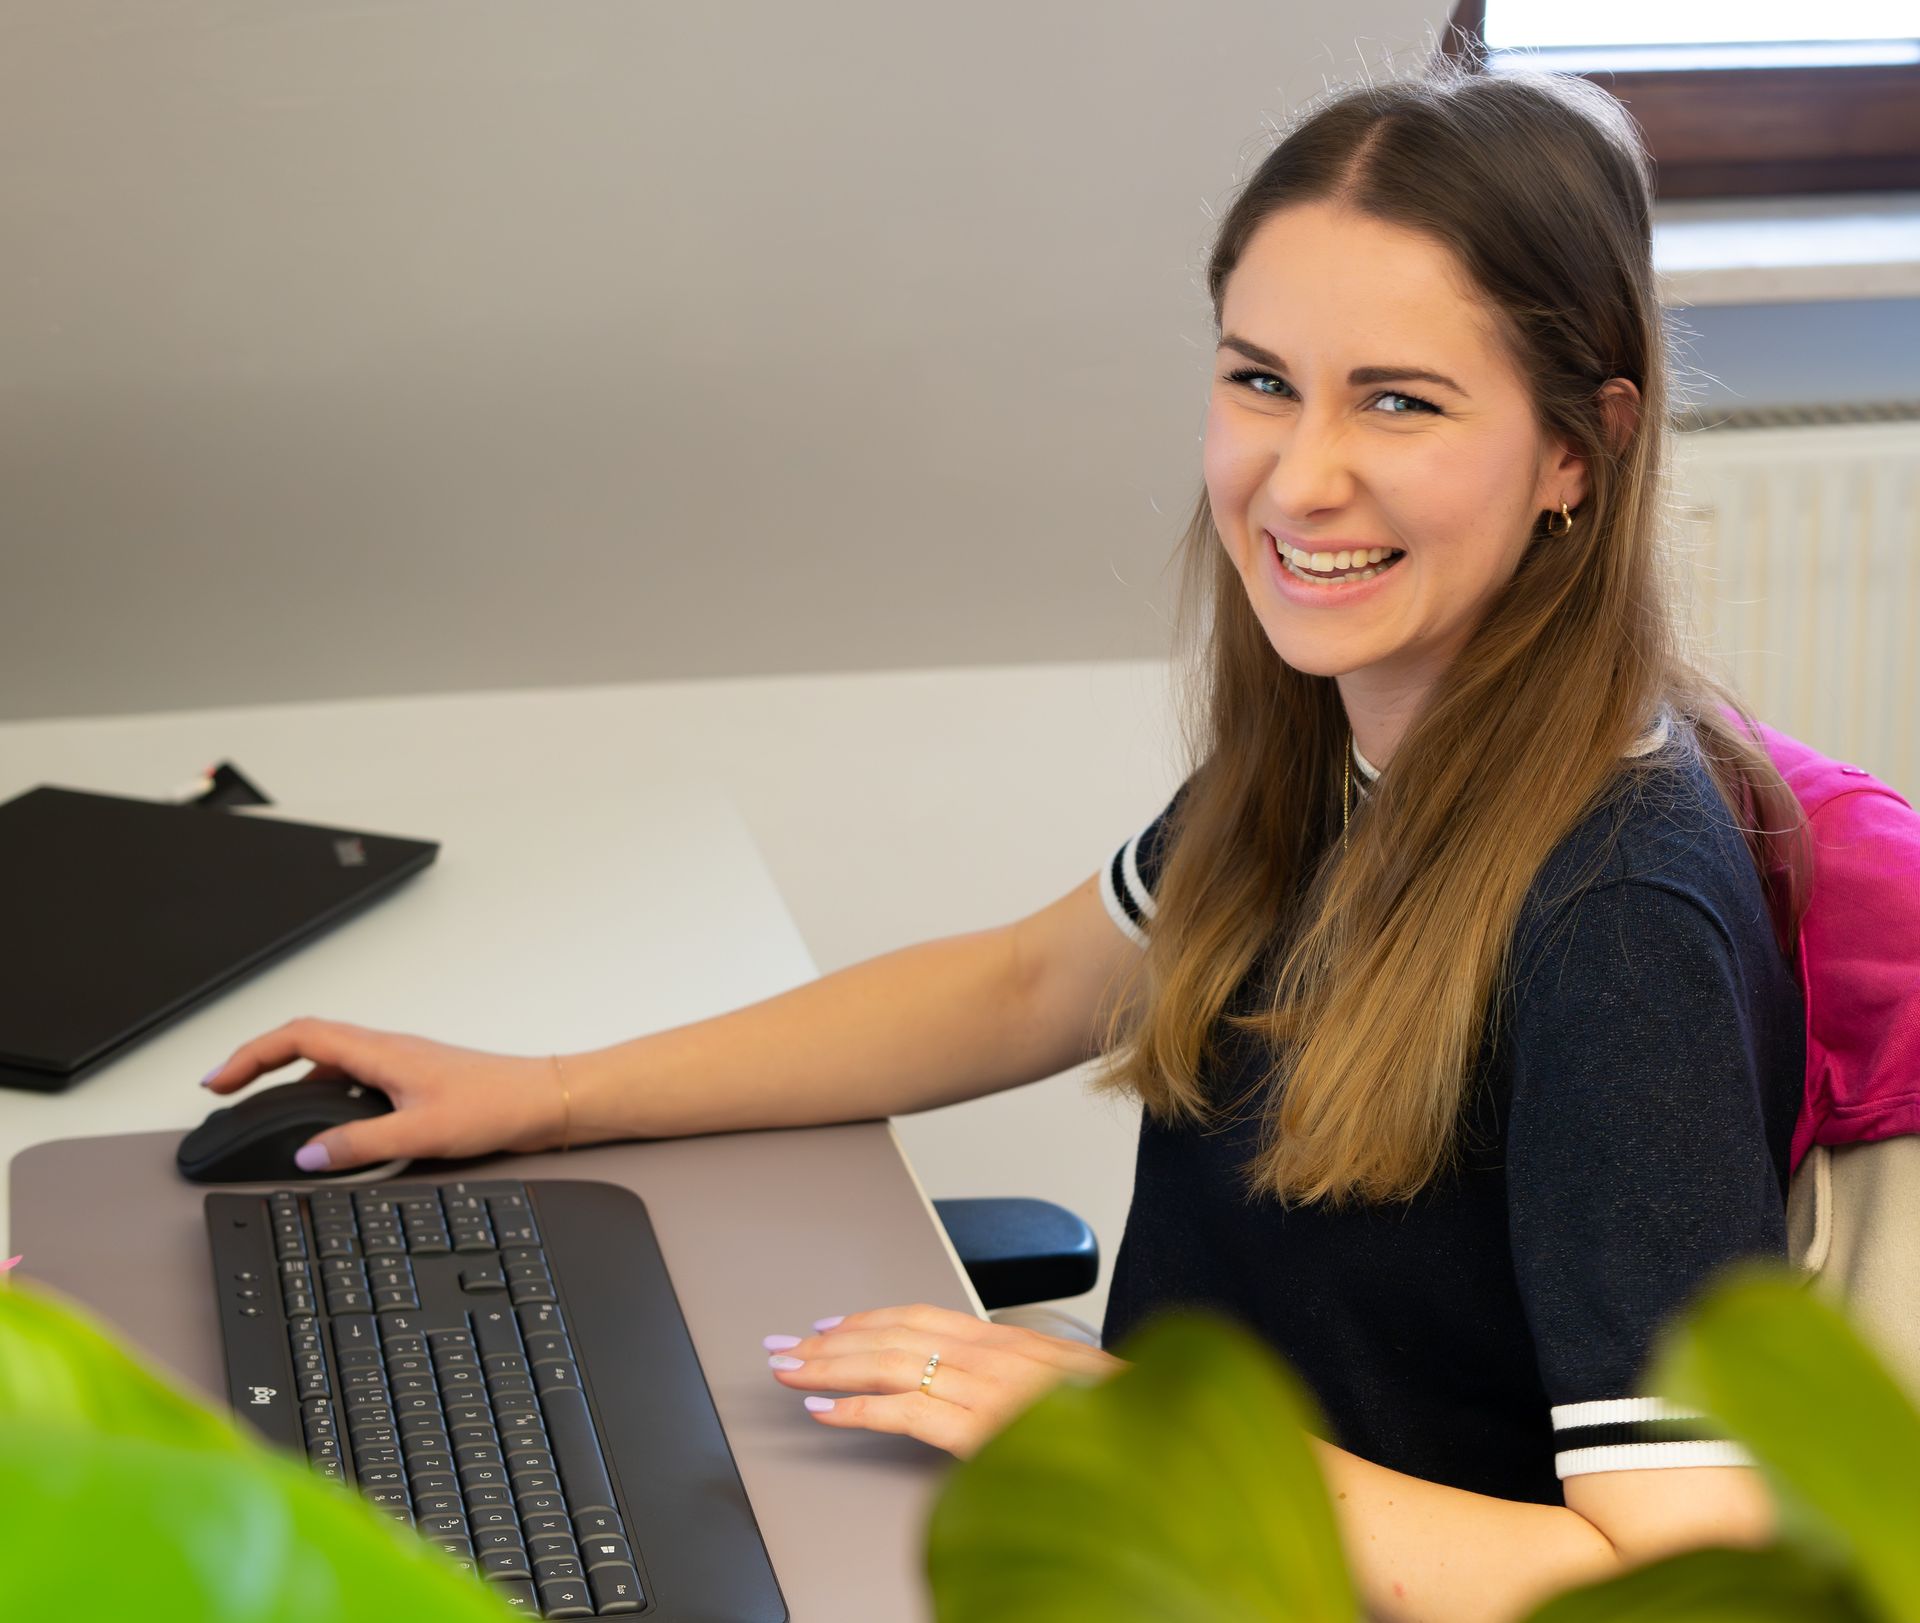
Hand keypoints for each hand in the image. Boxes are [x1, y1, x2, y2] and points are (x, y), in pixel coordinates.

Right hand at [200, 1017, 567, 1171]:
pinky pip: (352, 1077)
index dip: (251, 1055)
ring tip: (262, 1107)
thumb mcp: (420, 1133)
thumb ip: (359, 1145)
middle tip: (225, 1090)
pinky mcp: (412, 1079)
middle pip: (304, 1041)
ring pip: (328, 1059)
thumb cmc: (496, 1104)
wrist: (542, 1099)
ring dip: (289, 1076)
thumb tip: (308, 1155)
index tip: (218, 1080)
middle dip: (257, 1062)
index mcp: (380, 1052)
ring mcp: (398, 1063)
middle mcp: (386, 1050)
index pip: (298, 1037)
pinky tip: (324, 1122)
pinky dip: (322, 1092)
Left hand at [761, 1302, 1127, 1458]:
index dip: (868, 1320)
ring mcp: (989, 1388)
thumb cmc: (1121, 1420)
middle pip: (894, 1334)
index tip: (827, 1325)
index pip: (922, 1318)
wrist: (1165, 1439)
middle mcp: (995, 1353)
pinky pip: (906, 1413)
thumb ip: (1018, 1383)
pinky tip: (825, 1412)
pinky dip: (858, 1410)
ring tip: (788, 1371)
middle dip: (831, 1340)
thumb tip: (980, 1391)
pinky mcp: (983, 1428)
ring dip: (829, 1366)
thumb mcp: (1065, 1390)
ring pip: (890, 1364)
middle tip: (783, 1347)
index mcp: (1010, 1342)